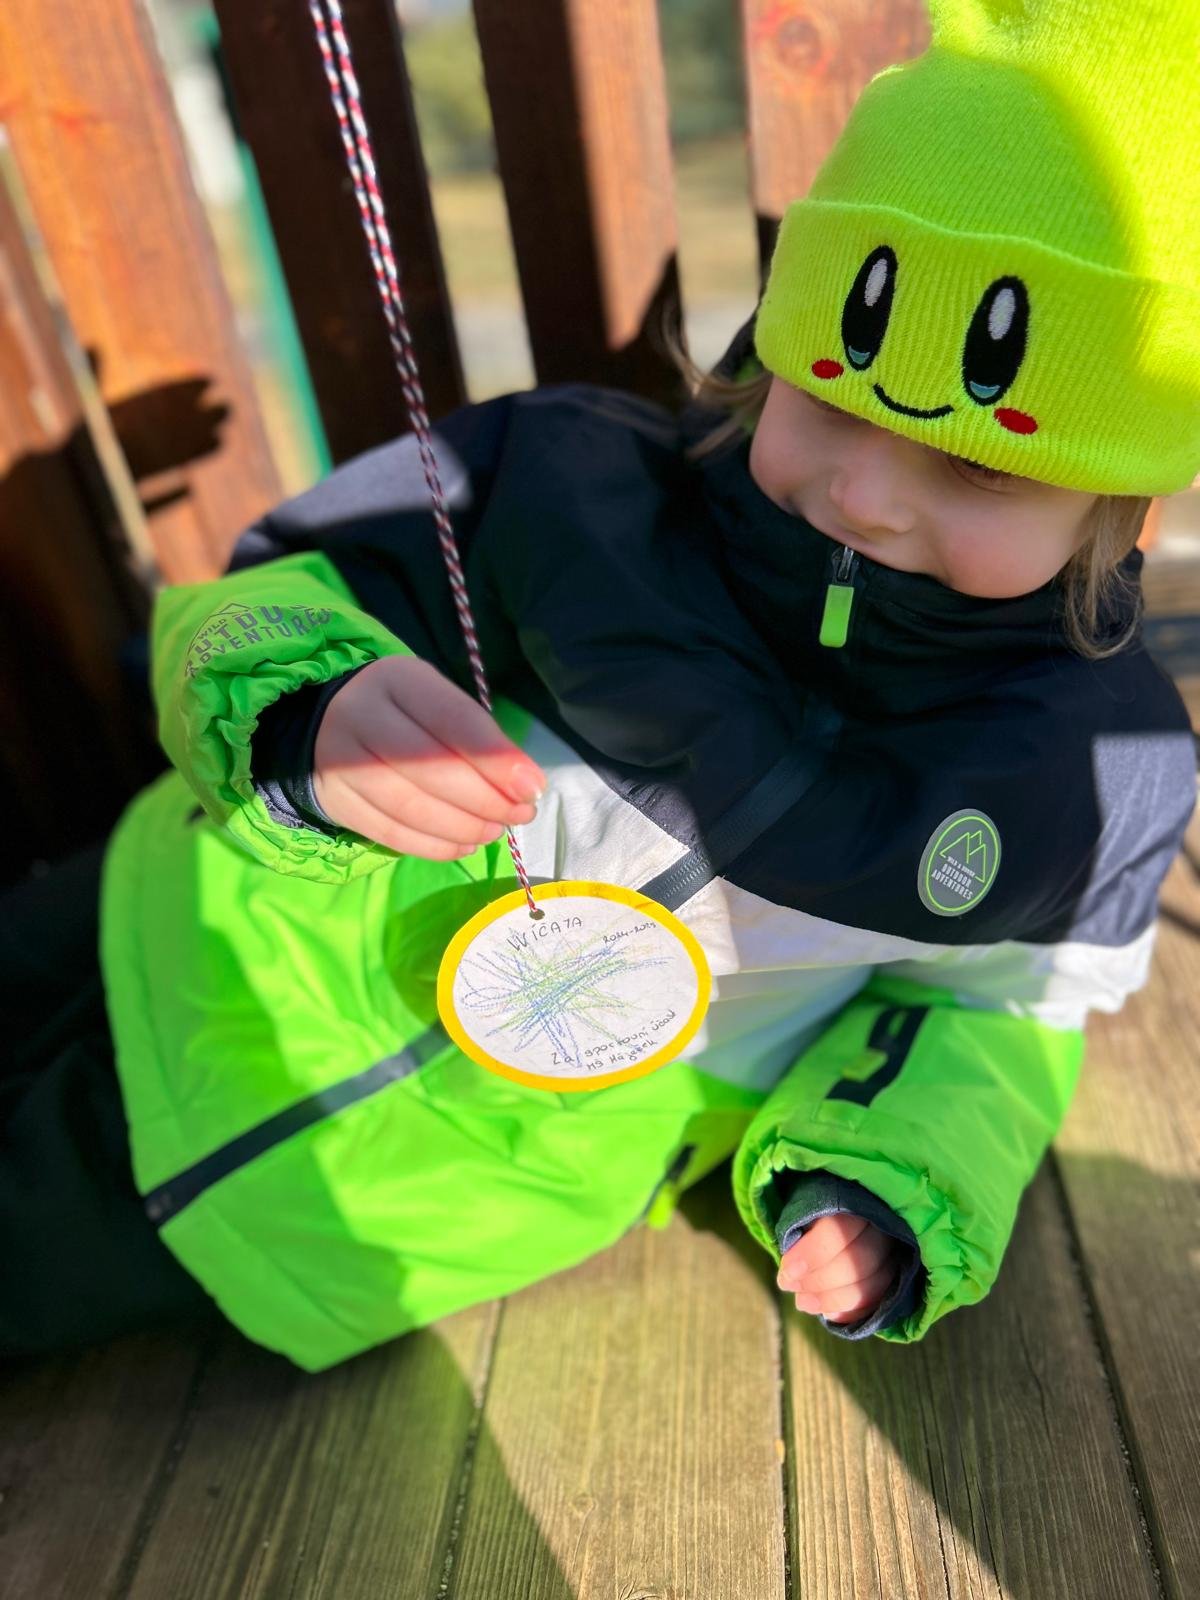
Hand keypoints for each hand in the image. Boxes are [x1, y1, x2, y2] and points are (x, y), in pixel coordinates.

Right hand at [312, 655, 545, 860]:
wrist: (332, 722)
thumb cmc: (407, 713)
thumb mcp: (442, 705)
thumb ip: (481, 739)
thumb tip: (524, 787)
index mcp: (398, 680)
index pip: (453, 720)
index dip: (496, 759)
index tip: (532, 787)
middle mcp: (361, 714)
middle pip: (430, 768)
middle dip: (485, 799)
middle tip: (519, 814)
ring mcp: (339, 760)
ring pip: (409, 807)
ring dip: (462, 827)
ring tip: (493, 831)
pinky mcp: (335, 800)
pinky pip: (389, 834)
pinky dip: (434, 846)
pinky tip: (463, 845)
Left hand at [776, 1212, 897, 1323]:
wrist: (845, 1211)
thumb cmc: (819, 1210)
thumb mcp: (804, 1210)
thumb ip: (798, 1235)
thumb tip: (789, 1276)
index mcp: (858, 1201)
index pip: (840, 1231)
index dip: (812, 1255)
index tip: (787, 1271)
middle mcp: (883, 1227)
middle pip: (858, 1262)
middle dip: (818, 1281)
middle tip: (789, 1286)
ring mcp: (894, 1254)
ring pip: (871, 1286)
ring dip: (832, 1300)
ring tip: (802, 1302)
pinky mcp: (895, 1278)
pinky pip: (877, 1302)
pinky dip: (851, 1312)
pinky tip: (828, 1313)